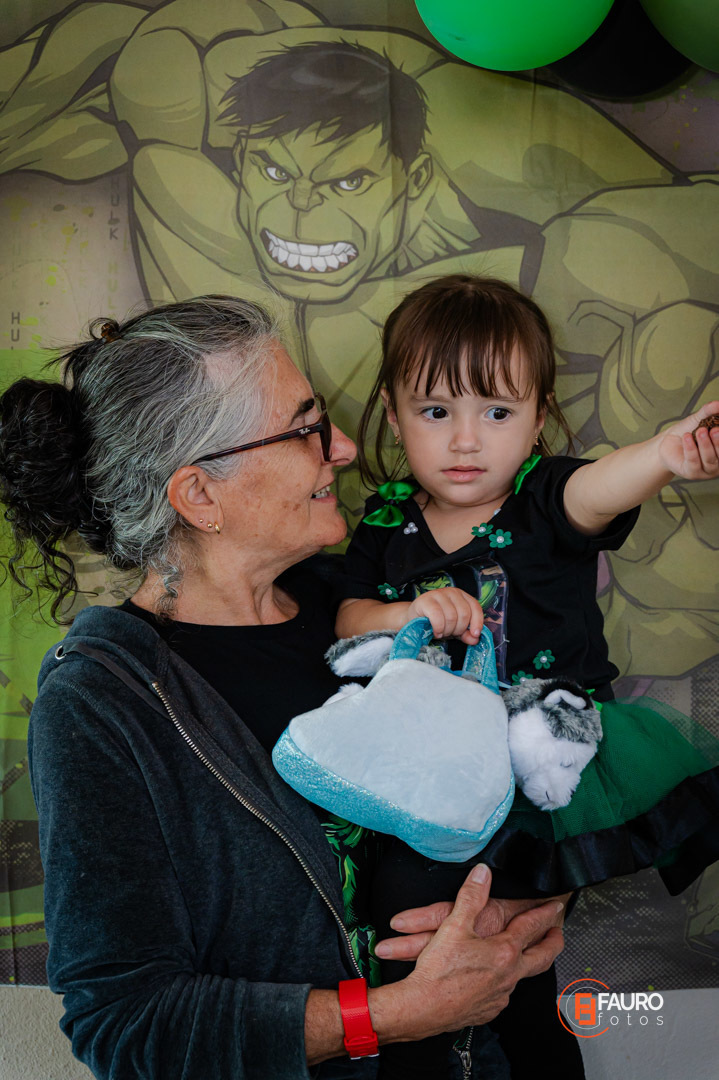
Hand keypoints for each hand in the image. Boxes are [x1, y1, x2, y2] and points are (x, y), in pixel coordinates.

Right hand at [392, 865, 564, 1037]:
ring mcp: (500, 995)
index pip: (531, 927)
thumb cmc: (438, 970)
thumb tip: (482, 873)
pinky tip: (495, 979)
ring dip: (525, 963)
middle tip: (558, 934)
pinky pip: (503, 994)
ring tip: (524, 955)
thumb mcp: (453, 924)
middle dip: (553, 943)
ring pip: (521, 977)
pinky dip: (504, 982)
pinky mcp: (488, 1010)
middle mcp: (508, 975)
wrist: (423, 1008)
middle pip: (542, 958)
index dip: (544, 914)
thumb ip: (471, 896)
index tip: (554, 908)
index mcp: (504, 952)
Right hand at [407, 587, 483, 644]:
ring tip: (441, 633)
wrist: (413, 619)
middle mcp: (451, 592)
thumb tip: (475, 639)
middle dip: (459, 629)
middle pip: (464, 613)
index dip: (477, 622)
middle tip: (450, 634)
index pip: (475, 607)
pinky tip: (436, 632)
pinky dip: (439, 628)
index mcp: (461, 596)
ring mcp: (438, 594)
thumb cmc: (436, 622)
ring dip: (447, 630)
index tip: (475, 635)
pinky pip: (438, 617)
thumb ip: (466, 634)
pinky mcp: (425, 600)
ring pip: (451, 616)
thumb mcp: (454, 629)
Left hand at [657, 401, 718, 479]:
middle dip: (718, 442)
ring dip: (705, 445)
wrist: (668, 442)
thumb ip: (709, 412)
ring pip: (709, 460)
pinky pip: (693, 462)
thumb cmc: (687, 432)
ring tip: (700, 431)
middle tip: (714, 430)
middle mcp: (718, 463)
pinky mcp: (691, 473)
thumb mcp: (699, 419)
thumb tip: (718, 404)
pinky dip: (691, 449)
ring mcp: (706, 470)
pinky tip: (687, 438)